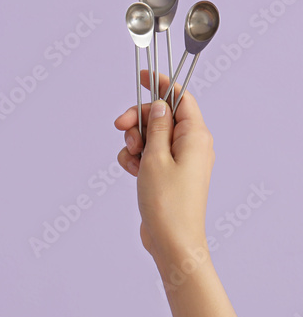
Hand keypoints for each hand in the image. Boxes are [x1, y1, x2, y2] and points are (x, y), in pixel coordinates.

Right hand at [114, 71, 213, 265]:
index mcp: (195, 136)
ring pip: (151, 136)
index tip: (142, 76)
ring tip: (132, 160)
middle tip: (121, 127)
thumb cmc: (168, 202)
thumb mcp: (156, 157)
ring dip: (134, 142)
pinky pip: (148, 155)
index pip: (181, 98)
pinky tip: (132, 171)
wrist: (172, 240)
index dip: (161, 84)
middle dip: (138, 120)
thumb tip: (159, 105)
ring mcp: (180, 161)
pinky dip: (136, 158)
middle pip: (160, 116)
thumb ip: (156, 126)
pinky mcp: (168, 174)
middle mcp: (191, 145)